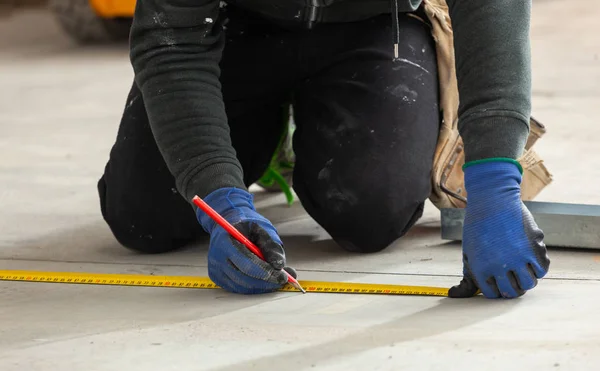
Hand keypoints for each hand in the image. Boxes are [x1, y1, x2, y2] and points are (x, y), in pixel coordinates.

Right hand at [196, 187, 295, 293]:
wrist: (227, 224)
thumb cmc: (245, 226)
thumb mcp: (261, 228)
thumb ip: (271, 246)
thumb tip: (279, 265)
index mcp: (225, 242)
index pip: (246, 264)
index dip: (266, 272)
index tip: (282, 275)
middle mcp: (217, 258)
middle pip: (244, 279)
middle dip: (266, 282)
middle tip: (283, 279)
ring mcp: (216, 270)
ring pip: (242, 287)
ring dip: (262, 286)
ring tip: (277, 279)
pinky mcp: (218, 278)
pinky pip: (238, 288)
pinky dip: (254, 287)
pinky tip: (264, 280)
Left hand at [448, 160, 550, 298]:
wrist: (493, 201)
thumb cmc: (478, 228)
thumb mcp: (468, 253)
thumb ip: (466, 278)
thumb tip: (453, 295)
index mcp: (480, 268)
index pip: (493, 294)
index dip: (496, 290)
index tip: (498, 282)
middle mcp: (500, 265)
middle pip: (512, 292)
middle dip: (512, 288)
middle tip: (512, 278)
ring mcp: (518, 257)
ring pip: (529, 283)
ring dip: (526, 280)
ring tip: (521, 270)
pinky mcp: (534, 247)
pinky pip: (542, 269)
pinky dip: (538, 268)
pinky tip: (530, 260)